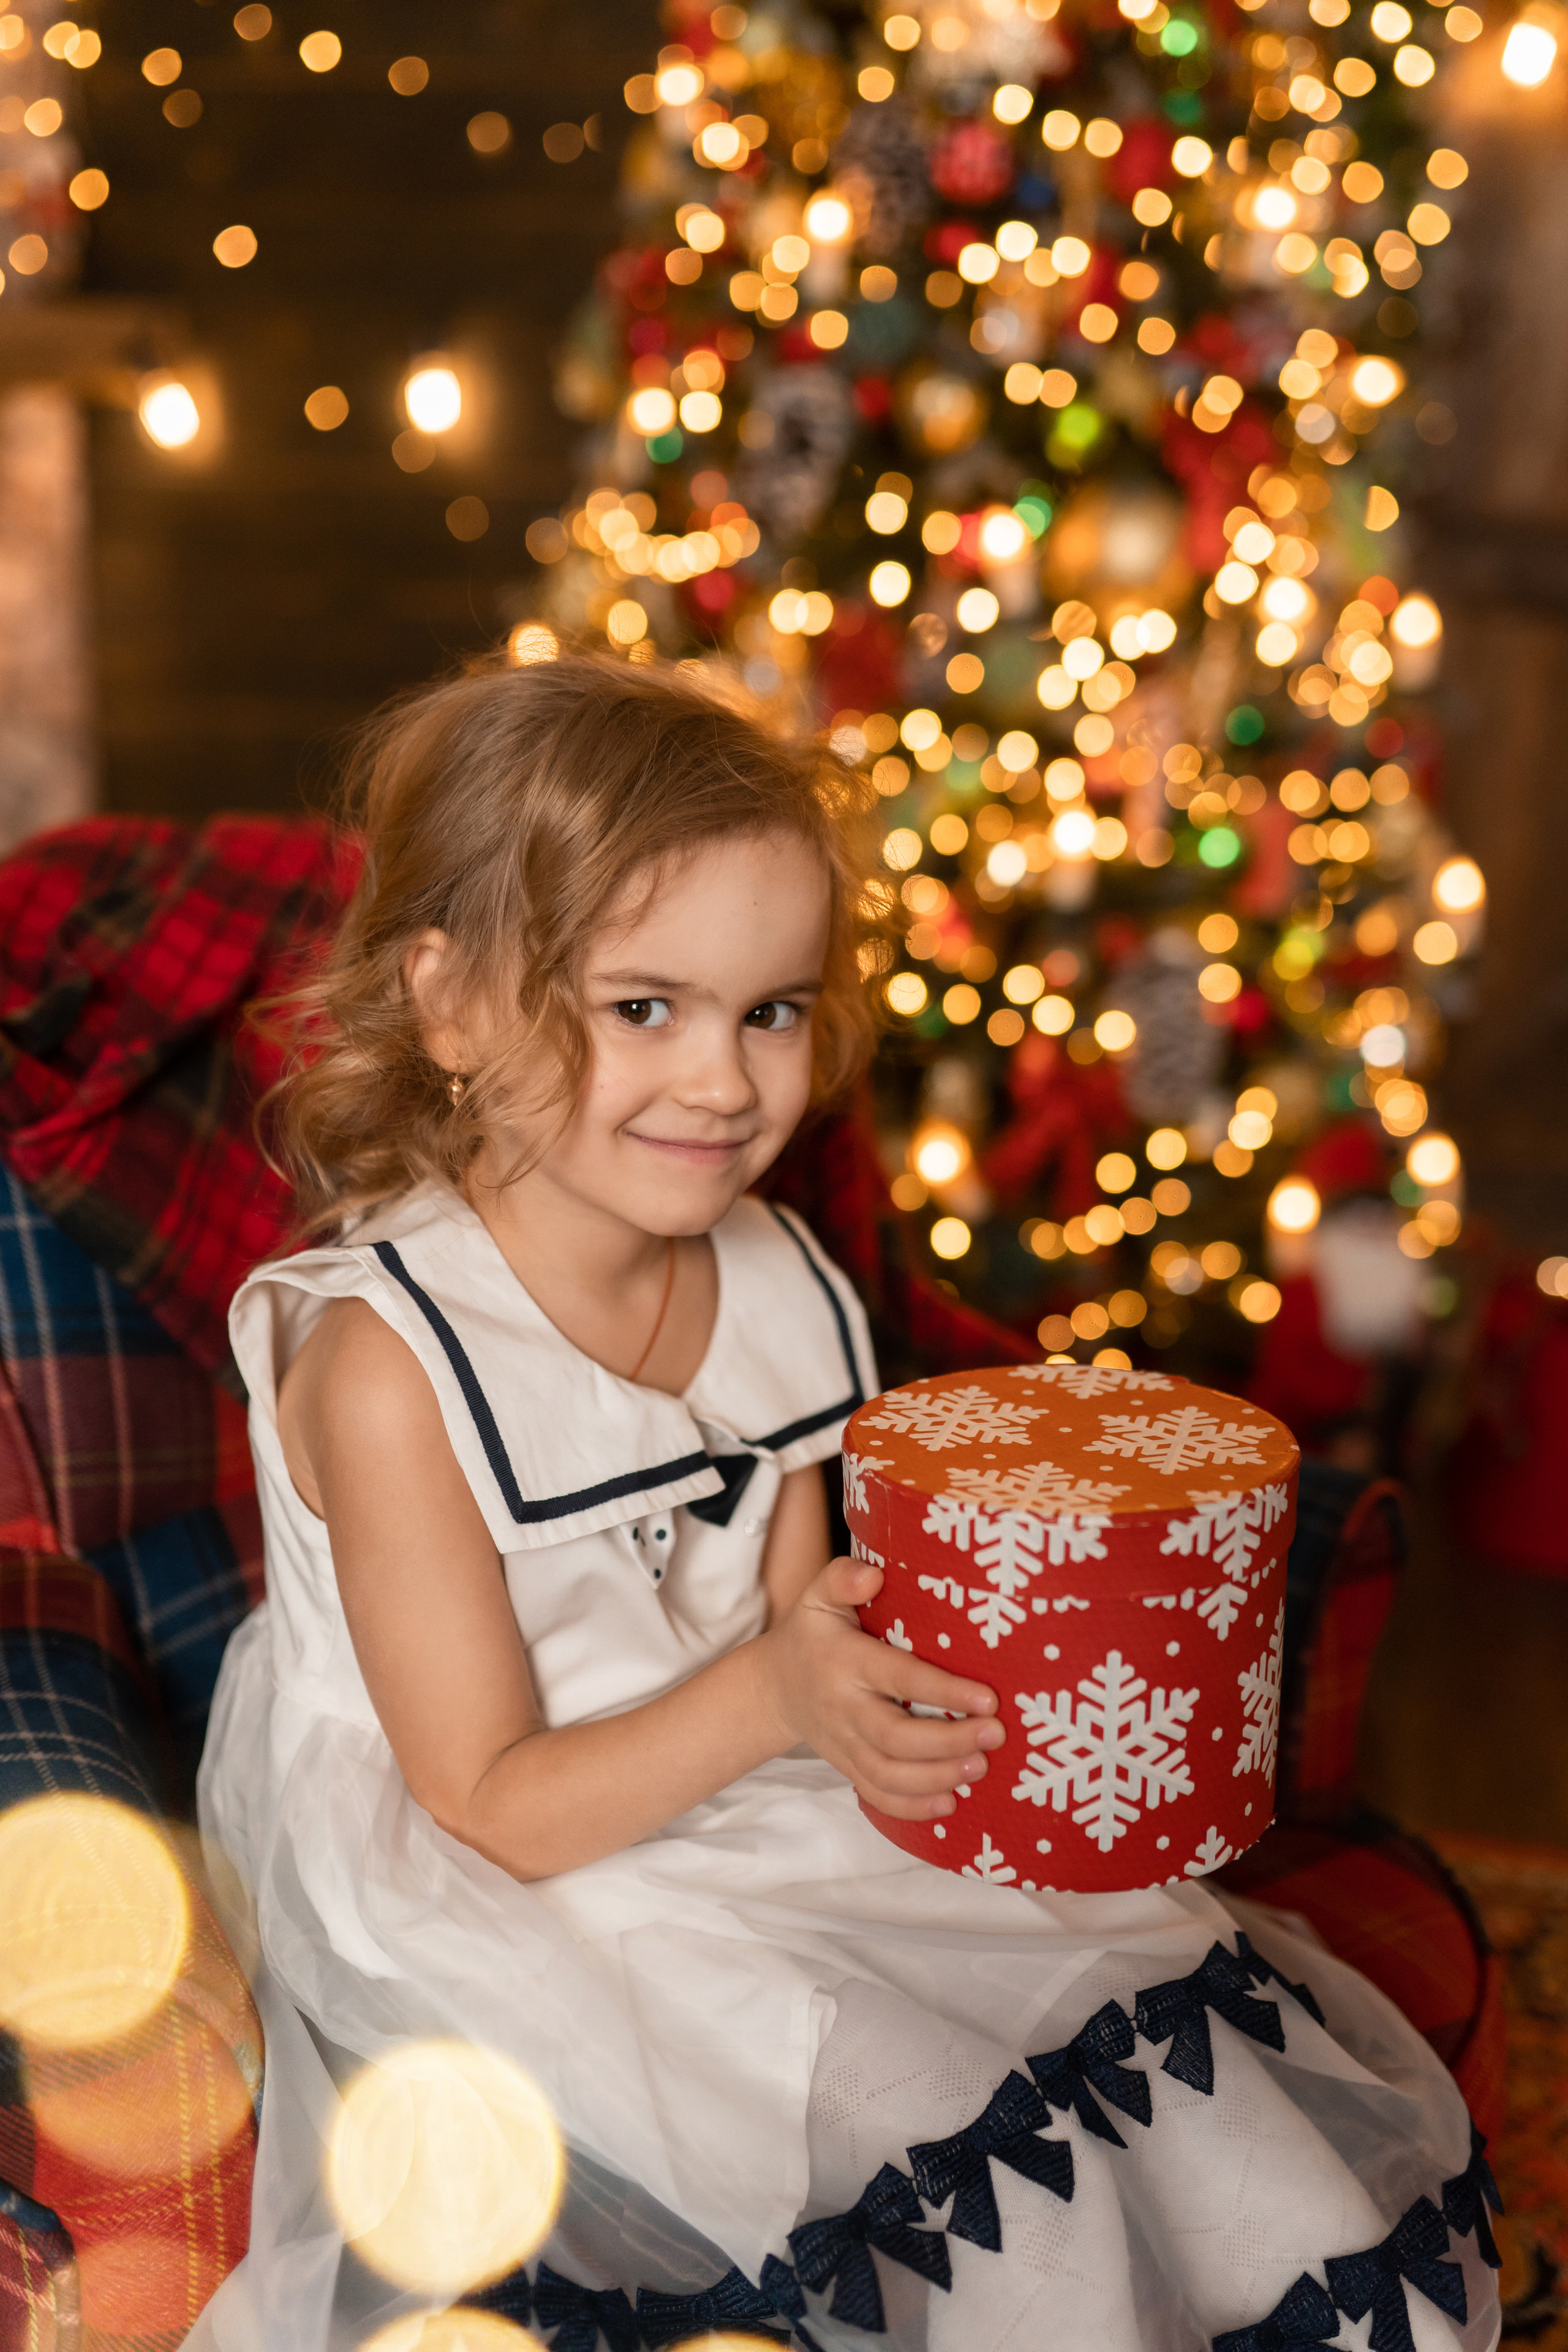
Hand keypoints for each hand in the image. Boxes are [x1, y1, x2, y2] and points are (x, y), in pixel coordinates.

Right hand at [752, 1556, 1003, 1820]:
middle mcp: (844, 1707)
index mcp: (845, 1661)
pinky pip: (876, 1795)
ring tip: (980, 1768)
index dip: (942, 1690)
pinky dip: (910, 1807)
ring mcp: (844, 1743)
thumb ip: (842, 1577)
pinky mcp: (847, 1766)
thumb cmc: (812, 1634)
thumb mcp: (818, 1596)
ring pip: (888, 1773)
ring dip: (936, 1777)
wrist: (774, 1686)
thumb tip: (873, 1576)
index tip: (987, 1698)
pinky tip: (948, 1804)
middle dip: (948, 1741)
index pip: (898, 1678)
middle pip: (895, 1737)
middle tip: (996, 1734)